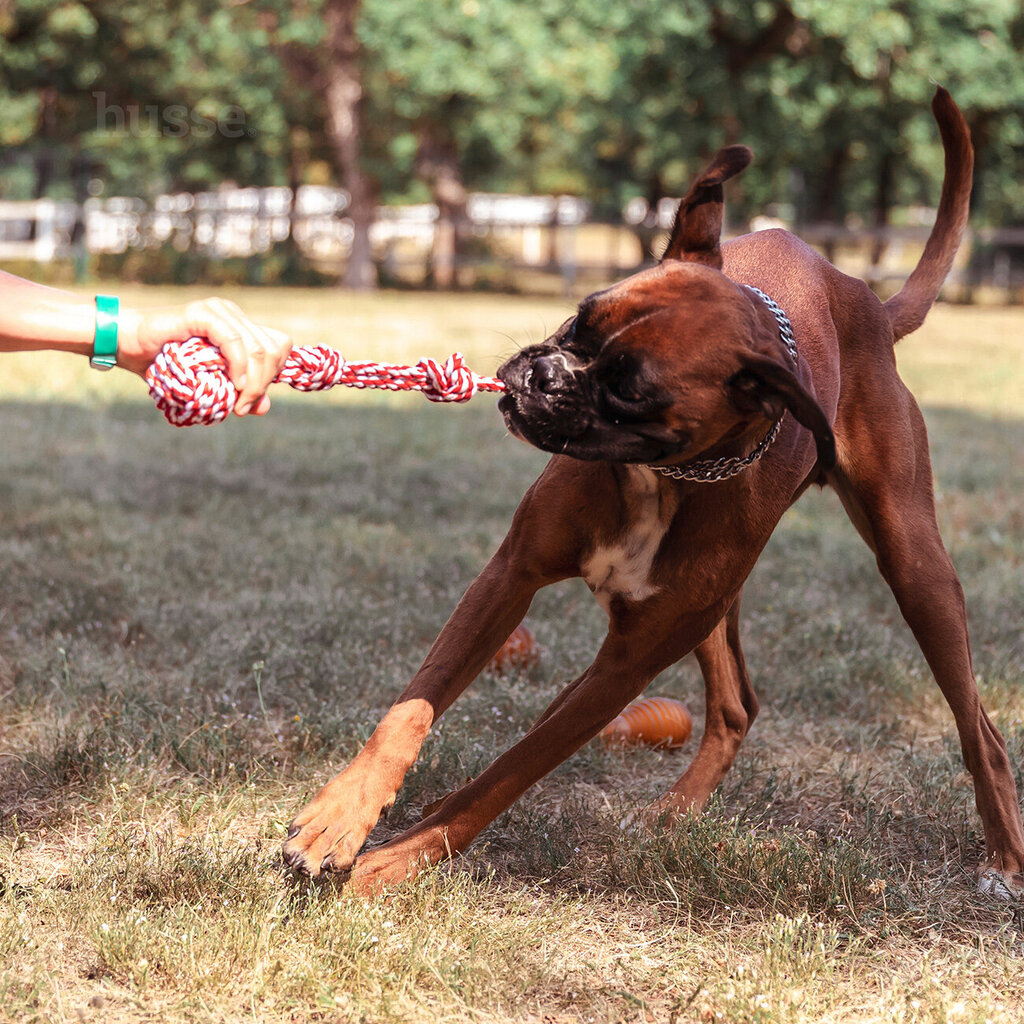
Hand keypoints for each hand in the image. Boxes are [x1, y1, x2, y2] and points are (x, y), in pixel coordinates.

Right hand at [118, 297, 292, 415]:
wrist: (125, 346)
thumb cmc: (164, 365)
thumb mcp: (208, 384)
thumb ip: (238, 392)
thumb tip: (264, 407)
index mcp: (240, 325)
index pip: (280, 345)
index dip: (274, 373)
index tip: (253, 398)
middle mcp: (233, 314)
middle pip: (273, 349)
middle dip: (264, 383)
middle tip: (243, 407)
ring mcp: (219, 311)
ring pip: (258, 348)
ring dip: (253, 382)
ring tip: (238, 404)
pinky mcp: (202, 314)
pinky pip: (234, 341)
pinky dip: (239, 366)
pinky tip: (234, 385)